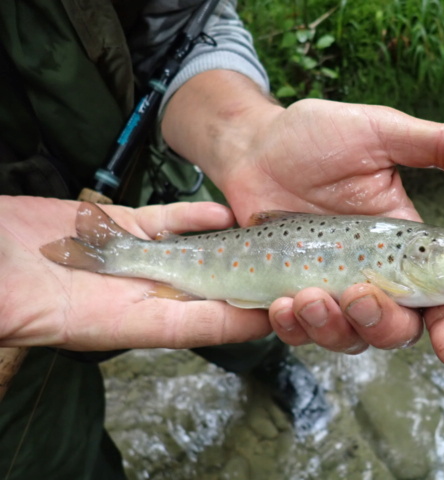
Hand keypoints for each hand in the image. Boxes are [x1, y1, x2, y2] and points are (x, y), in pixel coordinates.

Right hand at [0, 196, 271, 349]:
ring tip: (265, 236)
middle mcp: (137, 293)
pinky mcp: (117, 227)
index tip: (282, 310)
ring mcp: (131, 258)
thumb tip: (175, 318)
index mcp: (127, 322)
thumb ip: (98, 315)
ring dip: (229, 246)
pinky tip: (221, 211)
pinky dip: (192, 216)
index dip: (244, 319)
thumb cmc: (10, 294)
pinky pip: (165, 222)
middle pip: (206, 289)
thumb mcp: (50, 312)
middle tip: (288, 270)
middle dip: (245, 283)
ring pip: (192, 252)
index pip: (202, 324)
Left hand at [162, 71, 443, 364]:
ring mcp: (331, 290)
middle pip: (398, 330)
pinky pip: (299, 332)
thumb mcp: (378, 133)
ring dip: (333, 328)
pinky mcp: (290, 295)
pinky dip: (292, 327)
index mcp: (406, 248)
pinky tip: (280, 302)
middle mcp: (374, 277)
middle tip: (358, 295)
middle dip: (384, 325)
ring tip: (308, 295)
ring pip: (349, 339)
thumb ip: (437, 146)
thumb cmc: (317, 137)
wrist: (253, 147)